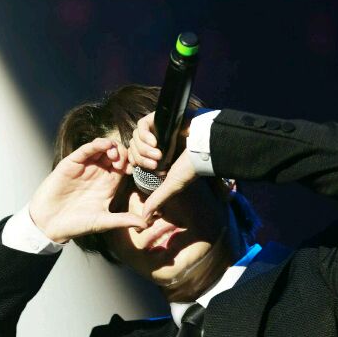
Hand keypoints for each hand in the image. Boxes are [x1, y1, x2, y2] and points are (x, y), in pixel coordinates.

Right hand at [28, 138, 145, 241]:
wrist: (50, 224)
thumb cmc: (76, 225)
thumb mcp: (104, 222)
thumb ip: (124, 220)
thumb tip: (145, 224)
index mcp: (108, 185)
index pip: (125, 168)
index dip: (132, 164)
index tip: (136, 169)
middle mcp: (98, 173)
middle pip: (116, 154)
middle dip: (124, 153)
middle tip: (125, 162)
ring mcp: (86, 167)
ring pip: (103, 148)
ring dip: (112, 147)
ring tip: (115, 155)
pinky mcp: (72, 163)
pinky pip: (87, 149)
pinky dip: (97, 144)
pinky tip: (105, 145)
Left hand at [128, 111, 198, 225]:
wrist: (204, 148)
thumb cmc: (191, 167)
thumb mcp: (171, 185)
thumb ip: (157, 199)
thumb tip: (144, 218)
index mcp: (154, 156)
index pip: (133, 157)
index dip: (137, 163)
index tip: (152, 169)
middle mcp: (154, 142)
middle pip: (133, 147)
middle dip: (142, 158)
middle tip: (157, 163)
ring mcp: (156, 129)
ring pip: (136, 137)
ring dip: (145, 149)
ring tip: (160, 153)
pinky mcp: (159, 118)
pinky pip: (142, 125)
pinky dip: (145, 136)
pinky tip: (155, 142)